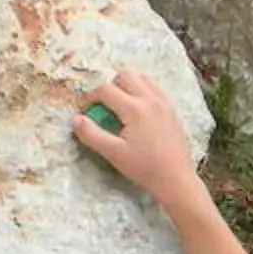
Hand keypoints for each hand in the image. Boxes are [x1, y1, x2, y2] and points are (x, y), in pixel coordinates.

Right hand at [70, 69, 204, 203]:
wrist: (176, 178)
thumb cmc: (144, 167)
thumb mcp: (113, 153)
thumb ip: (91, 134)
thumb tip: (76, 119)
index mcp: (134, 108)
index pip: (106, 90)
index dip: (91, 97)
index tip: (86, 110)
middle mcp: (151, 99)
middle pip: (126, 75)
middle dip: (111, 85)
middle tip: (105, 105)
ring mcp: (164, 103)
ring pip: (143, 78)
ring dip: (128, 86)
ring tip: (122, 106)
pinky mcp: (172, 110)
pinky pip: (155, 89)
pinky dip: (143, 93)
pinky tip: (139, 113)